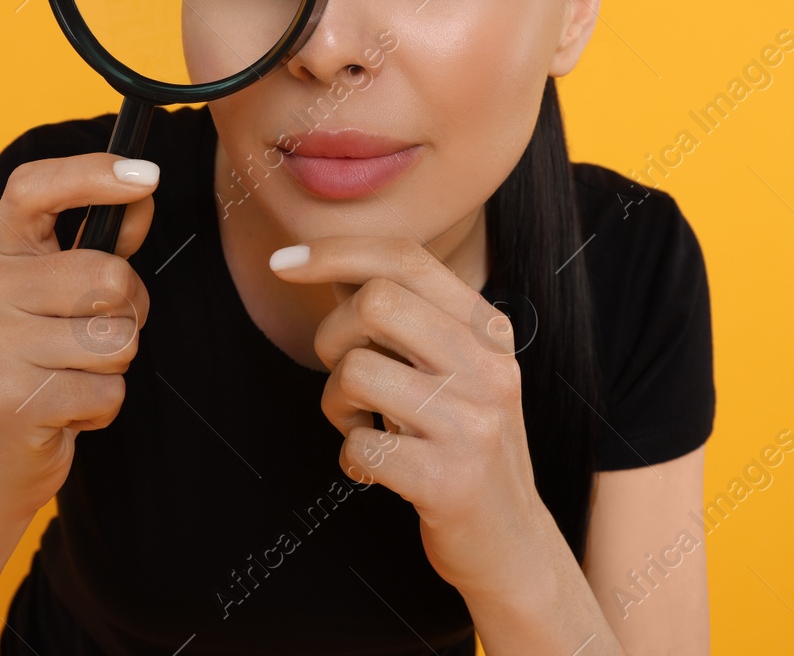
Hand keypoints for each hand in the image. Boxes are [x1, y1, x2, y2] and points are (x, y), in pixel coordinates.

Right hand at [0, 153, 157, 516]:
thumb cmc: (45, 360)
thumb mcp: (66, 293)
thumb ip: (106, 242)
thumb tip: (142, 195)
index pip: (33, 188)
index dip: (92, 173)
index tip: (147, 176)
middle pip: (107, 276)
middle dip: (130, 311)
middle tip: (99, 334)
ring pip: (116, 339)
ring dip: (116, 365)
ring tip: (77, 374)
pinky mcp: (10, 401)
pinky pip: (108, 392)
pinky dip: (103, 408)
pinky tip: (67, 410)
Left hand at [270, 237, 554, 599]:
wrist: (510, 543)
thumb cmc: (462, 443)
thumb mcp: (452, 369)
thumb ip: (402, 315)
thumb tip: (329, 262)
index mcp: (488, 330)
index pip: (405, 258)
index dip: (334, 251)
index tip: (283, 262)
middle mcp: (489, 367)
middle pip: (375, 301)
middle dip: (331, 337)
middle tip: (343, 377)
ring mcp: (474, 424)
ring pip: (356, 371)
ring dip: (335, 404)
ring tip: (360, 425)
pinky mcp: (449, 480)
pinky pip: (358, 445)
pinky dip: (351, 458)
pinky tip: (375, 468)